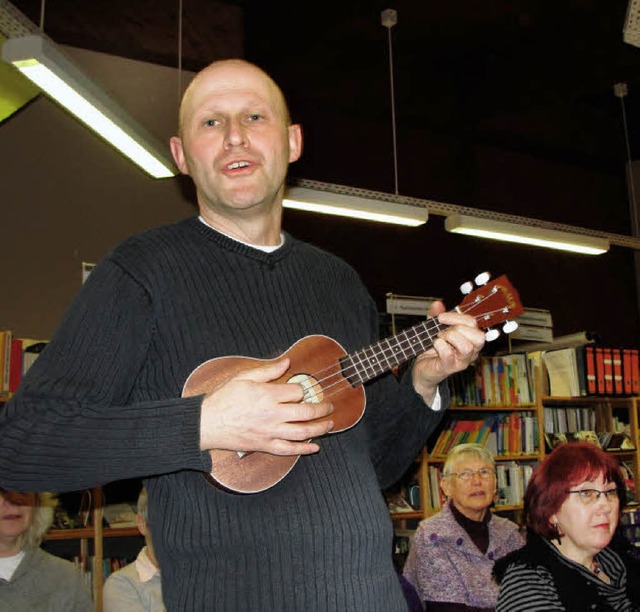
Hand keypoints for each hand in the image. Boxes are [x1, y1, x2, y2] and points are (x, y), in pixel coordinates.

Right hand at [199, 358, 333, 455]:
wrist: (207, 423)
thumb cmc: (223, 399)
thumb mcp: (243, 377)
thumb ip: (268, 370)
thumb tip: (287, 361)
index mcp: (268, 394)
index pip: (297, 391)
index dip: (303, 390)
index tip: (302, 391)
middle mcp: (272, 414)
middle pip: (306, 412)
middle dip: (322, 408)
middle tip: (329, 406)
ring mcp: (270, 432)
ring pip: (302, 432)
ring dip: (320, 428)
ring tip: (329, 424)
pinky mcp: (265, 445)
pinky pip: (289, 450)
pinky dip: (304, 449)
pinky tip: (315, 447)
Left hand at [411, 301, 485, 403]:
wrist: (422, 367)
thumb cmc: (433, 348)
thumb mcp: (434, 327)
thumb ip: (436, 315)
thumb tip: (438, 303)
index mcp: (470, 338)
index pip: (473, 323)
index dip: (456, 316)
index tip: (441, 317)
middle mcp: (471, 350)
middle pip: (478, 335)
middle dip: (457, 328)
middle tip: (442, 331)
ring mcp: (462, 361)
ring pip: (467, 347)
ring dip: (450, 337)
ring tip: (439, 338)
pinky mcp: (450, 368)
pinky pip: (449, 354)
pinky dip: (440, 346)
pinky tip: (435, 345)